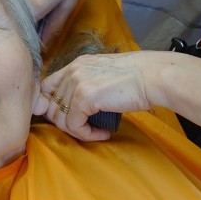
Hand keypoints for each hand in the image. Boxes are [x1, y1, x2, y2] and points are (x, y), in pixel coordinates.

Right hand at [6, 0, 94, 47]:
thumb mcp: (69, 2)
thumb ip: (53, 27)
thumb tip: (41, 48)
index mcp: (34, 6)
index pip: (22, 30)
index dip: (27, 34)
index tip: (33, 34)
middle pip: (13, 14)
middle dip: (22, 17)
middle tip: (38, 11)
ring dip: (20, 0)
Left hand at [39, 51, 153, 140]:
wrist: (153, 77)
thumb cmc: (137, 78)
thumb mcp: (104, 76)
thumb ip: (85, 86)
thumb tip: (74, 108)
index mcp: (76, 64)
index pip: (47, 88)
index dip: (53, 107)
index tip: (70, 119)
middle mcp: (72, 71)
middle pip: (52, 106)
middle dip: (66, 123)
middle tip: (85, 129)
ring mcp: (76, 83)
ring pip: (61, 119)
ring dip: (78, 131)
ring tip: (97, 133)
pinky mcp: (84, 97)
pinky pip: (74, 125)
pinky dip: (87, 135)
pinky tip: (102, 134)